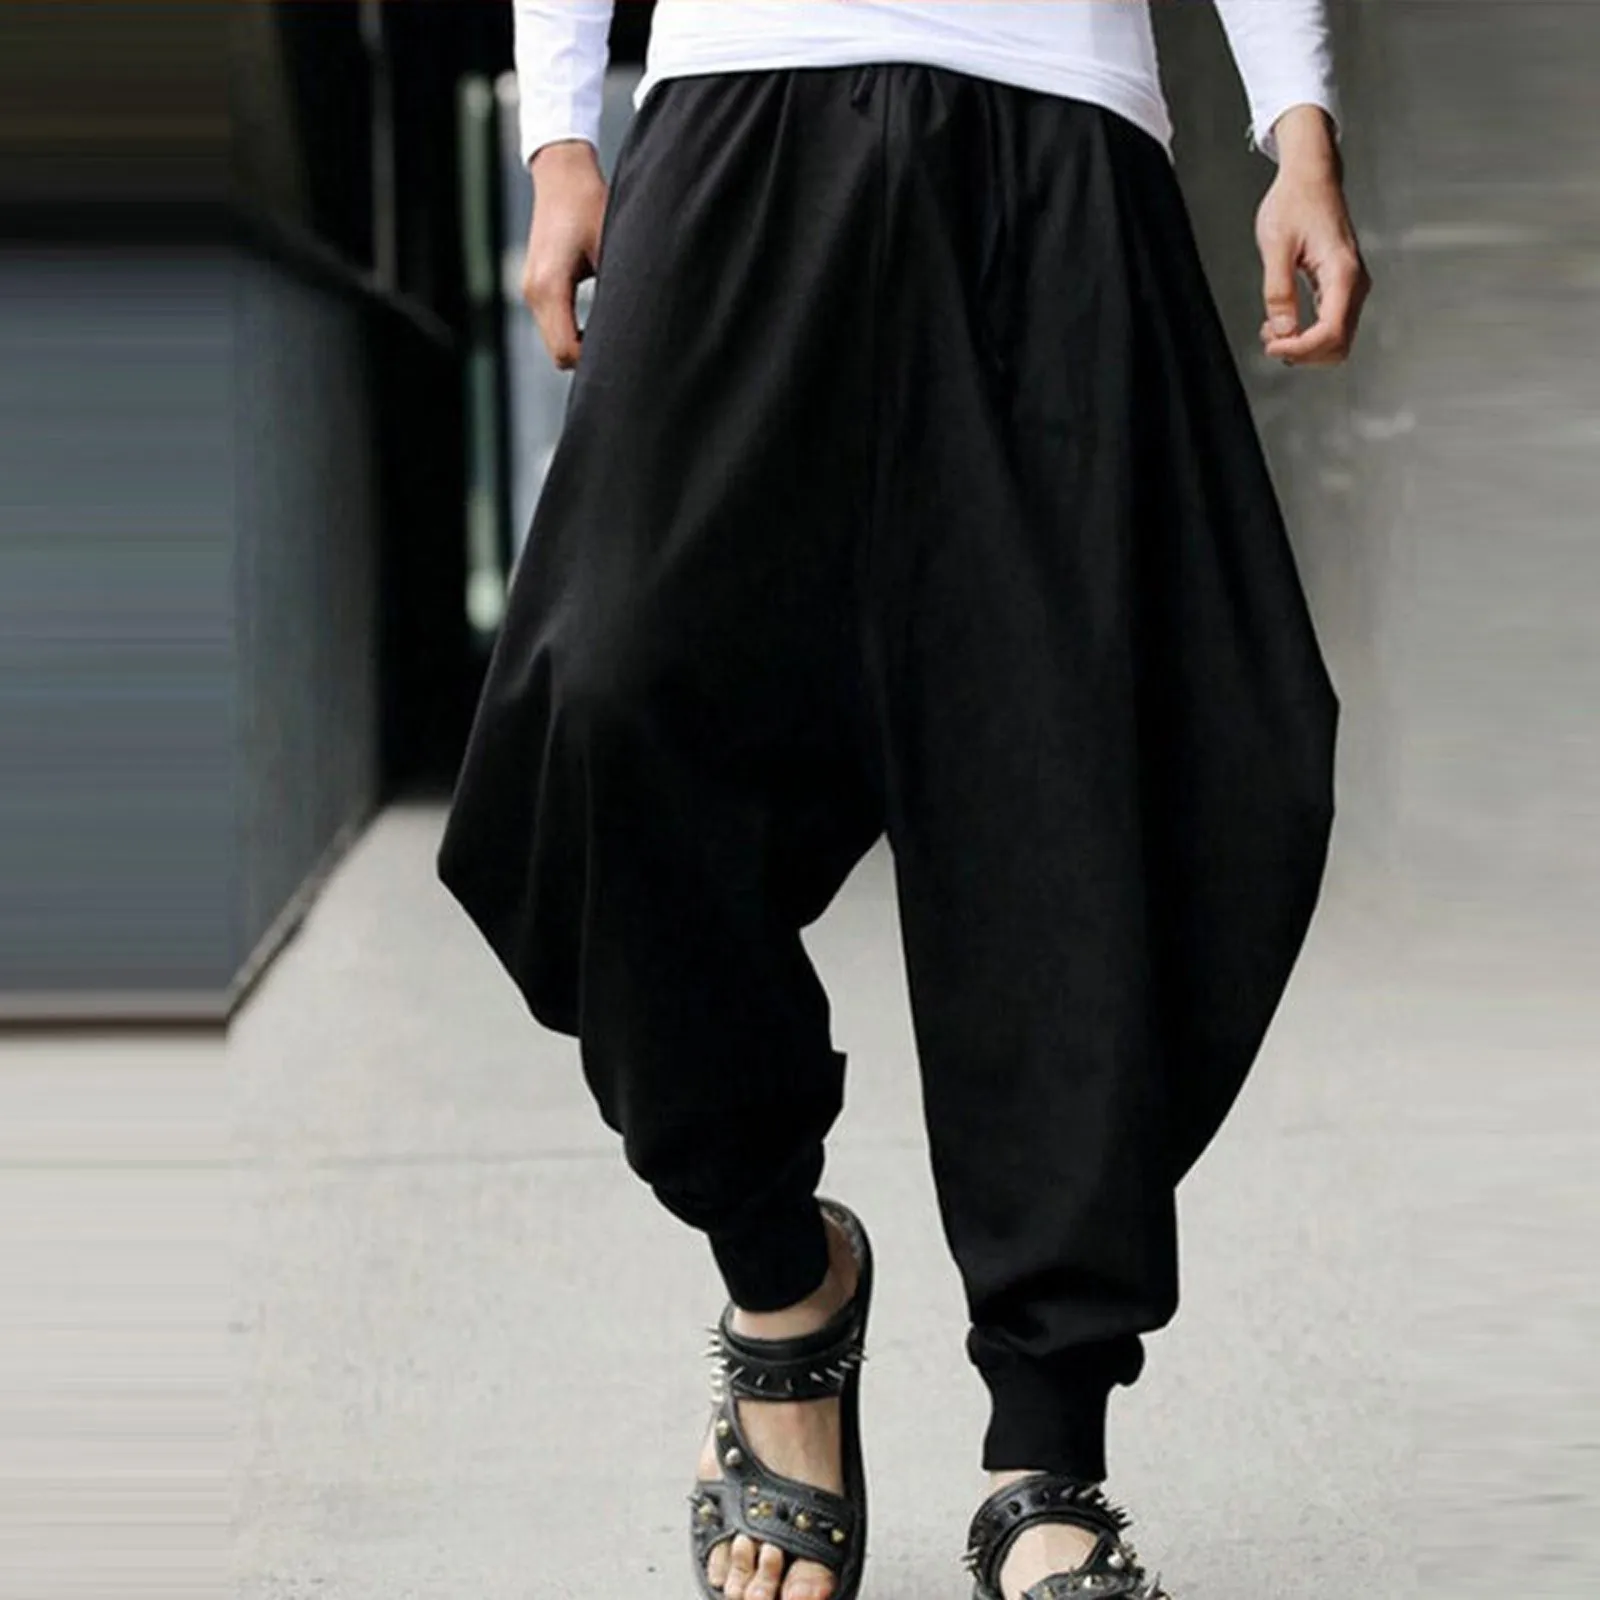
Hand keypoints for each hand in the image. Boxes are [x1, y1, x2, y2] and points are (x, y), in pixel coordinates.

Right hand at [523, 140, 608, 370]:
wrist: (562, 175)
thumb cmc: (590, 204)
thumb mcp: (611, 248)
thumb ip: (618, 292)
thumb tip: (636, 329)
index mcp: (550, 286)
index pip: (566, 350)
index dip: (594, 362)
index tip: (623, 357)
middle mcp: (533, 292)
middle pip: (557, 353)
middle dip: (587, 358)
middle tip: (623, 352)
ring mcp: (530, 290)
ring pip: (553, 341)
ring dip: (579, 344)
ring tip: (612, 336)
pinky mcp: (534, 286)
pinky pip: (551, 324)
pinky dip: (571, 330)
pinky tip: (596, 324)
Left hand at [1256, 107, 1369, 367]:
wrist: (1311, 178)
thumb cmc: (1295, 202)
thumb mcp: (1276, 245)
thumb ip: (1278, 290)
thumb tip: (1282, 330)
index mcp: (1342, 273)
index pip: (1331, 333)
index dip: (1301, 349)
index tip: (1272, 344)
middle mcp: (1354, 284)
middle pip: (1338, 345)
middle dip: (1303, 353)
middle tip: (1269, 340)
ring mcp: (1350, 288)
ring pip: (1335, 341)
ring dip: (1303, 346)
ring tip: (1272, 330)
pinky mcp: (1340, 288)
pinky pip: (1329, 326)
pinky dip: (1305, 335)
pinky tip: (1281, 323)